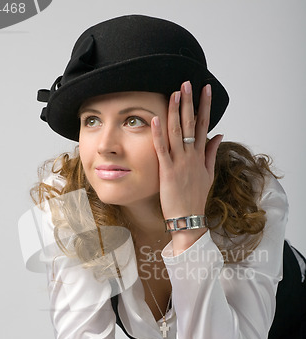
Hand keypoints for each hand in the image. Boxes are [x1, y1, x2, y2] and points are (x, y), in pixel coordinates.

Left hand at [151, 81, 222, 220]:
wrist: (189, 218)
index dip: (204, 106)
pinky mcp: (167, 171)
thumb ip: (212, 152)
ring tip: (174, 93)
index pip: (204, 124)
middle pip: (191, 124)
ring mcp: (180, 163)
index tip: (205, 89)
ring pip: (177, 133)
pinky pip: (162, 149)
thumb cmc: (196, 197)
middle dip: (189, 102)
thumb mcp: (208, 173)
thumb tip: (220, 134)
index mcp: (201, 155)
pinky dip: (158, 134)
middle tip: (187, 83)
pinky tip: (155, 118)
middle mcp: (192, 156)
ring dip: (175, 112)